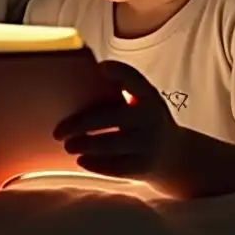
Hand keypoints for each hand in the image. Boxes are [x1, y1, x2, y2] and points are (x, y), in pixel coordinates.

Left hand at [54, 60, 180, 180]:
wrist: (177, 157)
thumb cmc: (145, 122)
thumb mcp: (142, 103)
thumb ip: (120, 92)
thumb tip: (78, 79)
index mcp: (149, 97)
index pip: (135, 79)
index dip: (119, 72)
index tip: (100, 67)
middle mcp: (151, 118)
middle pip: (111, 117)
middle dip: (81, 123)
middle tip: (58, 131)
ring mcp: (149, 144)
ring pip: (111, 144)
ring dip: (85, 144)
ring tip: (68, 145)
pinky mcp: (145, 167)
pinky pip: (116, 167)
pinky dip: (96, 164)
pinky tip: (81, 160)